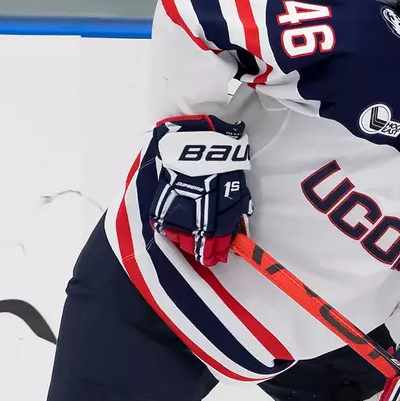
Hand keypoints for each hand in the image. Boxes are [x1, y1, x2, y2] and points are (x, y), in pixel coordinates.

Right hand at [147, 114, 252, 266]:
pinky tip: (177, 227)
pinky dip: (171, 229)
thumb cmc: (222, 165)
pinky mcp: (160, 205)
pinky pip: (164, 226)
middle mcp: (193, 223)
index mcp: (214, 222)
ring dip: (186, 241)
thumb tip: (239, 234)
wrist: (196, 143)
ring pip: (178, 239)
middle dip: (201, 250)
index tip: (218, 257)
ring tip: (191, 238)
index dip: (216, 254)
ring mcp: (174, 215)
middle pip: (194, 246)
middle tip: (205, 251)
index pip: (213, 247)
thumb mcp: (236, 191)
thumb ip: (235, 215)